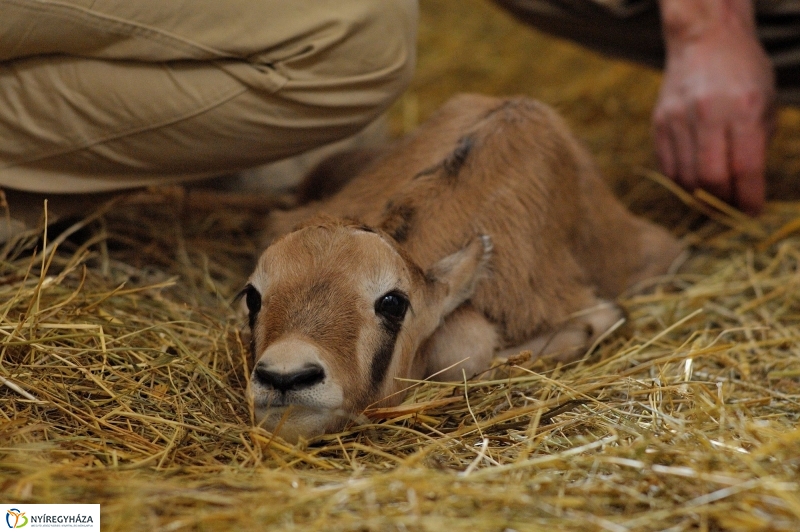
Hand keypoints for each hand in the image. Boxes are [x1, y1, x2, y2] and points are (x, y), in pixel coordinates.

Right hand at [653, 0, 775, 214]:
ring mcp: (678, 119)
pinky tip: (694, 180)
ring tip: (713, 198)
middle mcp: (707, 113)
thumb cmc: (743, 71)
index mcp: (744, 107)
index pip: (745, 168)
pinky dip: (681, 181)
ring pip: (686, 178)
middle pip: (711, 178)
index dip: (749, 198)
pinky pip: (667, 167)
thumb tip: (747, 188)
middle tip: (730, 210)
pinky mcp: (659, 123)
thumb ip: (758, 144)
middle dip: (722, 203)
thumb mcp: (766, 101)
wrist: (704, 38)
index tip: (752, 212)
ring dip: (700, 196)